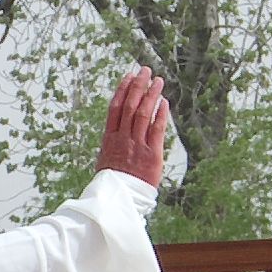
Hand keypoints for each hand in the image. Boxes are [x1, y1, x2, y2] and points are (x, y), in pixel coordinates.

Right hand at [95, 69, 172, 190]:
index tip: (128, 76)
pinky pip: (156, 129)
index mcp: (110, 138)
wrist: (119, 201)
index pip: (115, 108)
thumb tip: (119, 129)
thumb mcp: (107, 159)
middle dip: (137, 86)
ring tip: (158, 81)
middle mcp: (122, 138)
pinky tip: (164, 102)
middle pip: (130, 106)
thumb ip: (115, 142)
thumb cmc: (114, 182)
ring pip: (143, 114)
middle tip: (145, 70)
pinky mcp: (151, 155)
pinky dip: (160, 114)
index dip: (122, 90)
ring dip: (151, 95)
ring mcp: (137, 146)